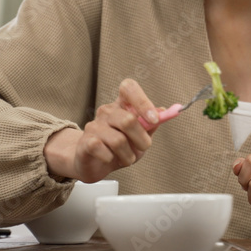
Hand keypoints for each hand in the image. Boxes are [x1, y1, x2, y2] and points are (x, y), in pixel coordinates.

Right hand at [44, 79, 160, 182]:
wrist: (94, 162)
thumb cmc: (120, 147)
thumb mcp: (140, 136)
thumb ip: (152, 124)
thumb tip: (164, 112)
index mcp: (122, 104)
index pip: (129, 87)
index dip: (143, 101)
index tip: (154, 119)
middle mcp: (107, 111)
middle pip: (128, 120)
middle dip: (142, 140)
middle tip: (143, 148)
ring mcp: (94, 125)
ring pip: (118, 140)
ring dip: (128, 155)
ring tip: (126, 158)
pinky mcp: (86, 141)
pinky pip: (102, 150)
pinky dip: (111, 159)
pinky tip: (109, 159)